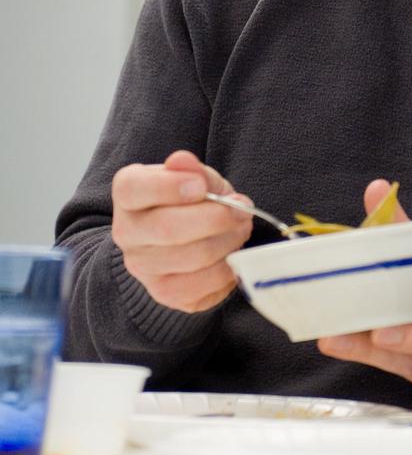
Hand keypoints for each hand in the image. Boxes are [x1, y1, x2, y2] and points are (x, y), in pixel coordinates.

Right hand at [111, 150, 252, 312]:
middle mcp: (126, 233)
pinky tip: (233, 256)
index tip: (201, 186)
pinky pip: (201, 288)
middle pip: (168, 229)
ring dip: (229, 242)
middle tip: (242, 210)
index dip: (169, 187)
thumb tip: (183, 161)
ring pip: (192, 258)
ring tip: (241, 229)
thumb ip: (191, 168)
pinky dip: (227, 271)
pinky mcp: (164, 293)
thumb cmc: (189, 200)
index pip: (133, 189)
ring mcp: (142, 268)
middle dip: (216, 218)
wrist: (182, 236)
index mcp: (128, 195)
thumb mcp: (195, 176)